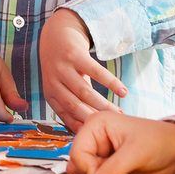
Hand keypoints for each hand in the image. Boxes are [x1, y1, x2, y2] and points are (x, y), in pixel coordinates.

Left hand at [39, 9, 125, 130]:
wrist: (57, 33)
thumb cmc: (64, 66)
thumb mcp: (63, 86)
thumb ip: (74, 104)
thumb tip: (91, 130)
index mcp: (51, 94)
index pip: (67, 116)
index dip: (85, 128)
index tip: (101, 140)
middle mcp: (54, 82)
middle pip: (76, 106)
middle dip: (96, 119)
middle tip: (114, 127)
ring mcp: (63, 68)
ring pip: (85, 92)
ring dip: (104, 104)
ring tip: (120, 113)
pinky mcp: (75, 54)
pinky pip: (95, 71)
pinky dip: (110, 82)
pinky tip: (123, 91)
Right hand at [68, 111, 174, 173]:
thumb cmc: (159, 143)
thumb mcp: (135, 154)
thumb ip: (112, 171)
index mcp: (96, 124)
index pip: (77, 152)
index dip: (87, 170)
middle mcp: (94, 135)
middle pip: (76, 162)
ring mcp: (99, 150)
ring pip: (81, 171)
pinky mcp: (105, 163)